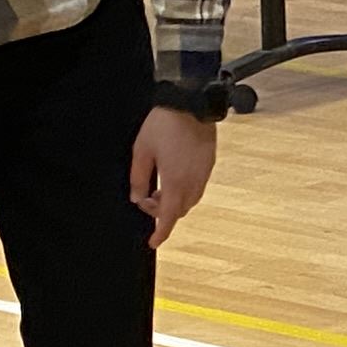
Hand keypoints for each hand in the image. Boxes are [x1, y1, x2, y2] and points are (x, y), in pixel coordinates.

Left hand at [131, 105, 217, 245]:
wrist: (191, 103)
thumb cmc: (164, 125)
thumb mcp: (141, 151)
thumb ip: (138, 178)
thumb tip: (137, 198)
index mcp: (175, 182)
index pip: (167, 217)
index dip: (160, 233)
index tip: (153, 242)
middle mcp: (192, 182)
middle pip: (179, 211)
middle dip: (163, 212)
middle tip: (147, 199)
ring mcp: (203, 174)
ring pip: (190, 201)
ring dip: (174, 201)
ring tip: (159, 186)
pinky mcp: (209, 164)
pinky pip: (197, 187)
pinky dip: (184, 190)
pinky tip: (173, 175)